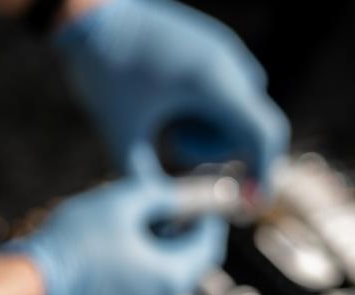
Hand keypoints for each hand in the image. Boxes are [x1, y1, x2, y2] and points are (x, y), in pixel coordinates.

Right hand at [3, 177, 226, 294]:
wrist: (27, 294)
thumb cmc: (73, 246)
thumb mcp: (119, 203)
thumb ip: (157, 194)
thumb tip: (176, 193)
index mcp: (171, 278)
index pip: (207, 247)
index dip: (206, 222)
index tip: (201, 206)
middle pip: (178, 270)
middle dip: (171, 241)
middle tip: (153, 216)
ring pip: (149, 290)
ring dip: (143, 265)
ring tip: (116, 239)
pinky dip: (119, 287)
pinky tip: (94, 268)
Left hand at [55, 0, 288, 185]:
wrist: (89, 16)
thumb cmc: (103, 71)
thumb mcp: (121, 132)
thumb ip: (144, 178)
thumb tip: (162, 214)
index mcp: (212, 83)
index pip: (263, 134)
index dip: (265, 171)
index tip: (252, 202)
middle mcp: (228, 62)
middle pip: (247, 126)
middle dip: (215, 146)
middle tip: (172, 143)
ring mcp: (222, 48)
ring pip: (237, 106)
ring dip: (208, 125)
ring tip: (165, 118)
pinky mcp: (211, 43)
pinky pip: (225, 85)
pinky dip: (204, 105)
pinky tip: (167, 100)